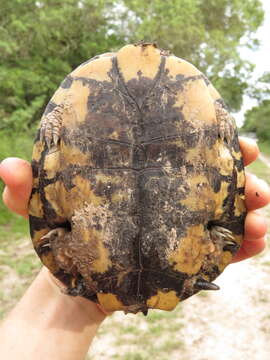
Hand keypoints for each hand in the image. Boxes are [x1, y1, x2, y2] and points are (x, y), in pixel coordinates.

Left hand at [0, 138, 268, 262]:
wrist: (70, 282)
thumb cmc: (61, 232)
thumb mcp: (42, 207)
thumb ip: (27, 189)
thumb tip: (8, 168)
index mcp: (142, 173)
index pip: (181, 148)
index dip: (210, 138)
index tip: (233, 134)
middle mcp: (166, 194)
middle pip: (212, 176)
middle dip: (239, 171)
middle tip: (253, 170)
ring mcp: (178, 225)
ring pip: (224, 210)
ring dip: (248, 208)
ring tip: (260, 212)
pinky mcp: (185, 256)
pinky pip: (221, 248)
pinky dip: (241, 244)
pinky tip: (255, 241)